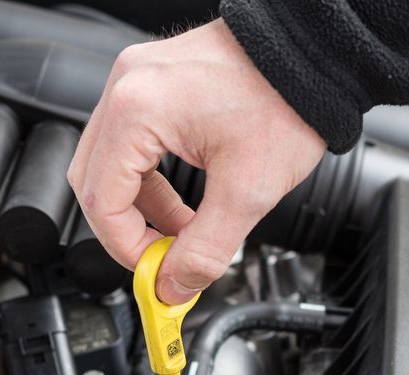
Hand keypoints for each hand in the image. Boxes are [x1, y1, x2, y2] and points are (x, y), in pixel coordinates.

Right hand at [68, 19, 325, 303]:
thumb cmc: (289, 99)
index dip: (127, 248)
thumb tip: (173, 286)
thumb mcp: (248, 191)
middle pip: (92, 182)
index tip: (157, 273)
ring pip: (109, 164)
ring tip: (182, 232)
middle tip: (163, 258)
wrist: (315, 54)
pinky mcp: (152, 83)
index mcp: (138, 110)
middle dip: (127, 230)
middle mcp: (126, 88)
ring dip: (141, 207)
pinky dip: (150, 180)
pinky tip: (182, 202)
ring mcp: (136, 81)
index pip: (101, 201)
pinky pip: (130, 143)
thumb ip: (204, 250)